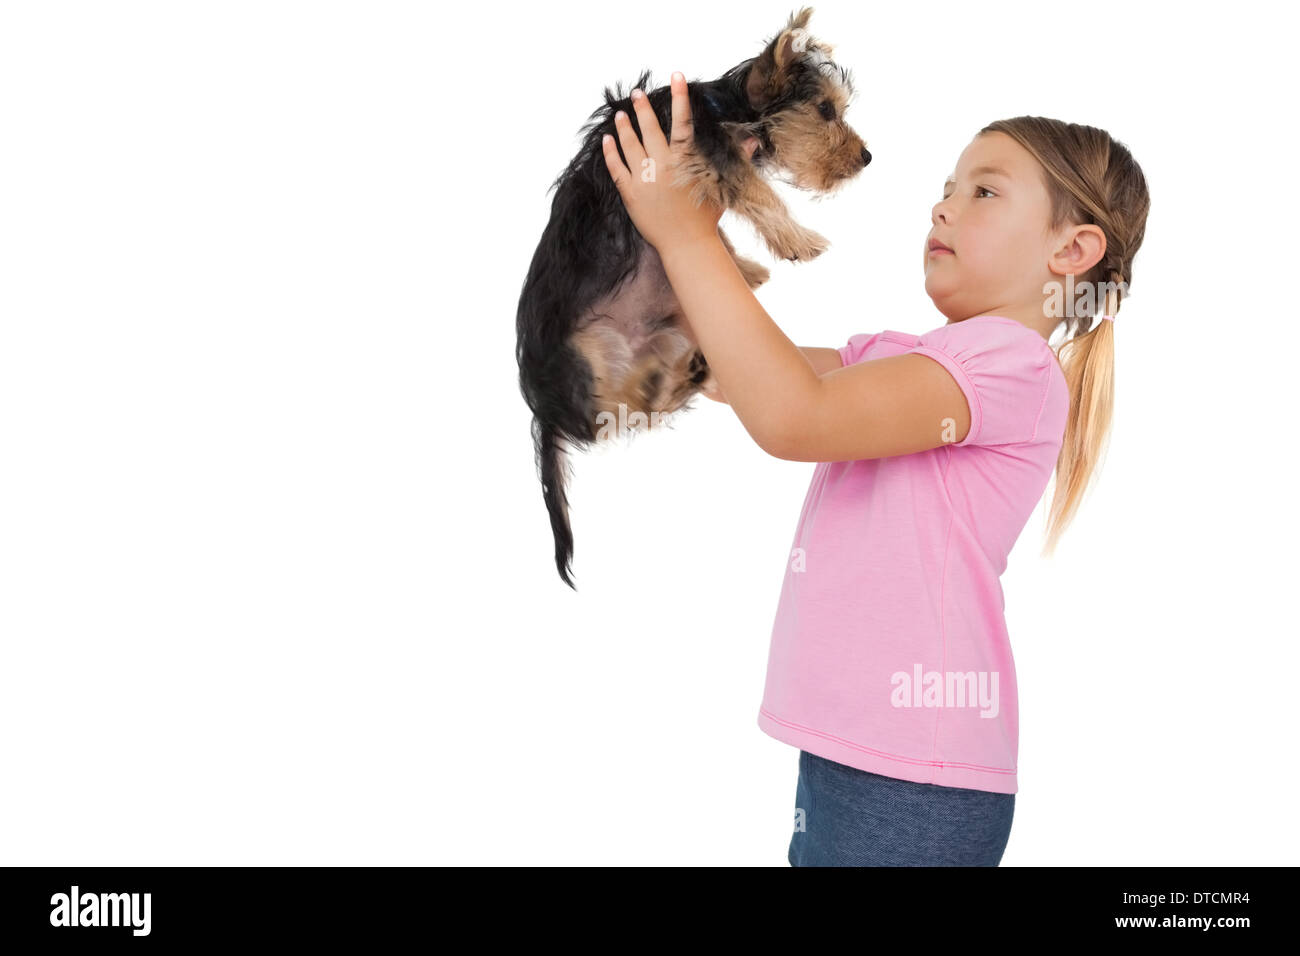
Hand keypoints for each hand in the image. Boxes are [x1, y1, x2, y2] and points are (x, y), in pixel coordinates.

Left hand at [602, 72, 754, 252]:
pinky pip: (616, 168)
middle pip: (650, 128)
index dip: (680, 97)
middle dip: (643, 108)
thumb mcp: (721, 186)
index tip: (677, 76)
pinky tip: (607, 140)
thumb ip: (734, 160)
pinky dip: (611, 152)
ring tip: (620, 114)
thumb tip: (753, 140)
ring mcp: (643, 178)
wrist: (686, 245)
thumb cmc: (706, 218)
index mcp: (685, 161)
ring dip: (625, 127)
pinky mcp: (630, 193)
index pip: (682, 122)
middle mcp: (662, 165)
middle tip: (637, 93)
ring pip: (630, 145)